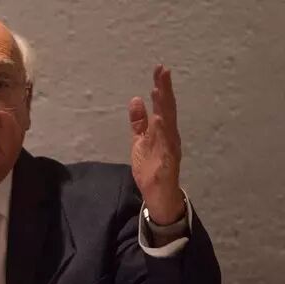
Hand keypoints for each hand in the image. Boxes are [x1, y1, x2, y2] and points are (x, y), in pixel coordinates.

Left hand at [129, 64, 184, 224]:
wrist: (157, 192)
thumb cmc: (150, 166)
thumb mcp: (140, 140)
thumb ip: (139, 121)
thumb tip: (136, 100)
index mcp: (162, 129)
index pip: (162, 104)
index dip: (161, 87)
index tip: (158, 69)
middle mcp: (169, 134)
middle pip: (167, 108)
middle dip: (165, 89)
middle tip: (162, 70)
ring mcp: (169, 146)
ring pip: (168, 122)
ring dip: (164, 105)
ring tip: (159, 88)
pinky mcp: (167, 159)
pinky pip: (166, 143)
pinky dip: (164, 130)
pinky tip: (160, 118)